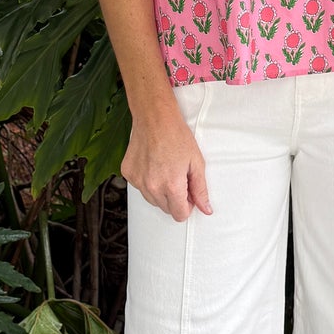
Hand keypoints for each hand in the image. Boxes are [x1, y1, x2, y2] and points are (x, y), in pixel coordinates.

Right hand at [121, 104, 211, 221]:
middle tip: (179, 177)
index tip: (189, 195)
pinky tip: (154, 165)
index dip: (187, 206)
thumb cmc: (176, 135)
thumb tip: (206, 208)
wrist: (155, 118)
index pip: (179, 215)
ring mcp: (137, 181)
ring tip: (166, 169)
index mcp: (171, 186)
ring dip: (160, 191)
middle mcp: (152, 186)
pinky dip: (147, 181)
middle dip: (174, 199)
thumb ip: (200, 189)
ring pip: (152, 200)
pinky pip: (140, 187)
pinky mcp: (128, 173)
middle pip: (166, 209)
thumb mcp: (196, 163)